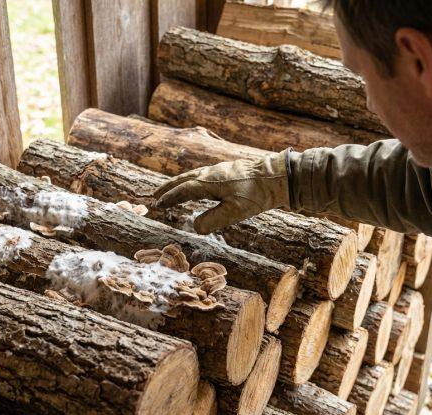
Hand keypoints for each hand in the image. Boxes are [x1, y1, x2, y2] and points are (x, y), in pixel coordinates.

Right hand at [153, 149, 291, 233]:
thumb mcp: (234, 212)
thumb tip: (194, 227)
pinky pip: (203, 174)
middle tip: (155, 195)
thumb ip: (212, 221)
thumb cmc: (256, 195)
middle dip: (168, 188)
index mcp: (208, 183)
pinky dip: (192, 180)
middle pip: (184, 180)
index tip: (157, 204)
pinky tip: (198, 184)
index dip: (169, 198)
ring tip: (171, 188)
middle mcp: (210, 173)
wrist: (277, 176)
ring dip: (179, 183)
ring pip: (193, 175)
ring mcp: (220, 170)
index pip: (182, 191)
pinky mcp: (228, 170)